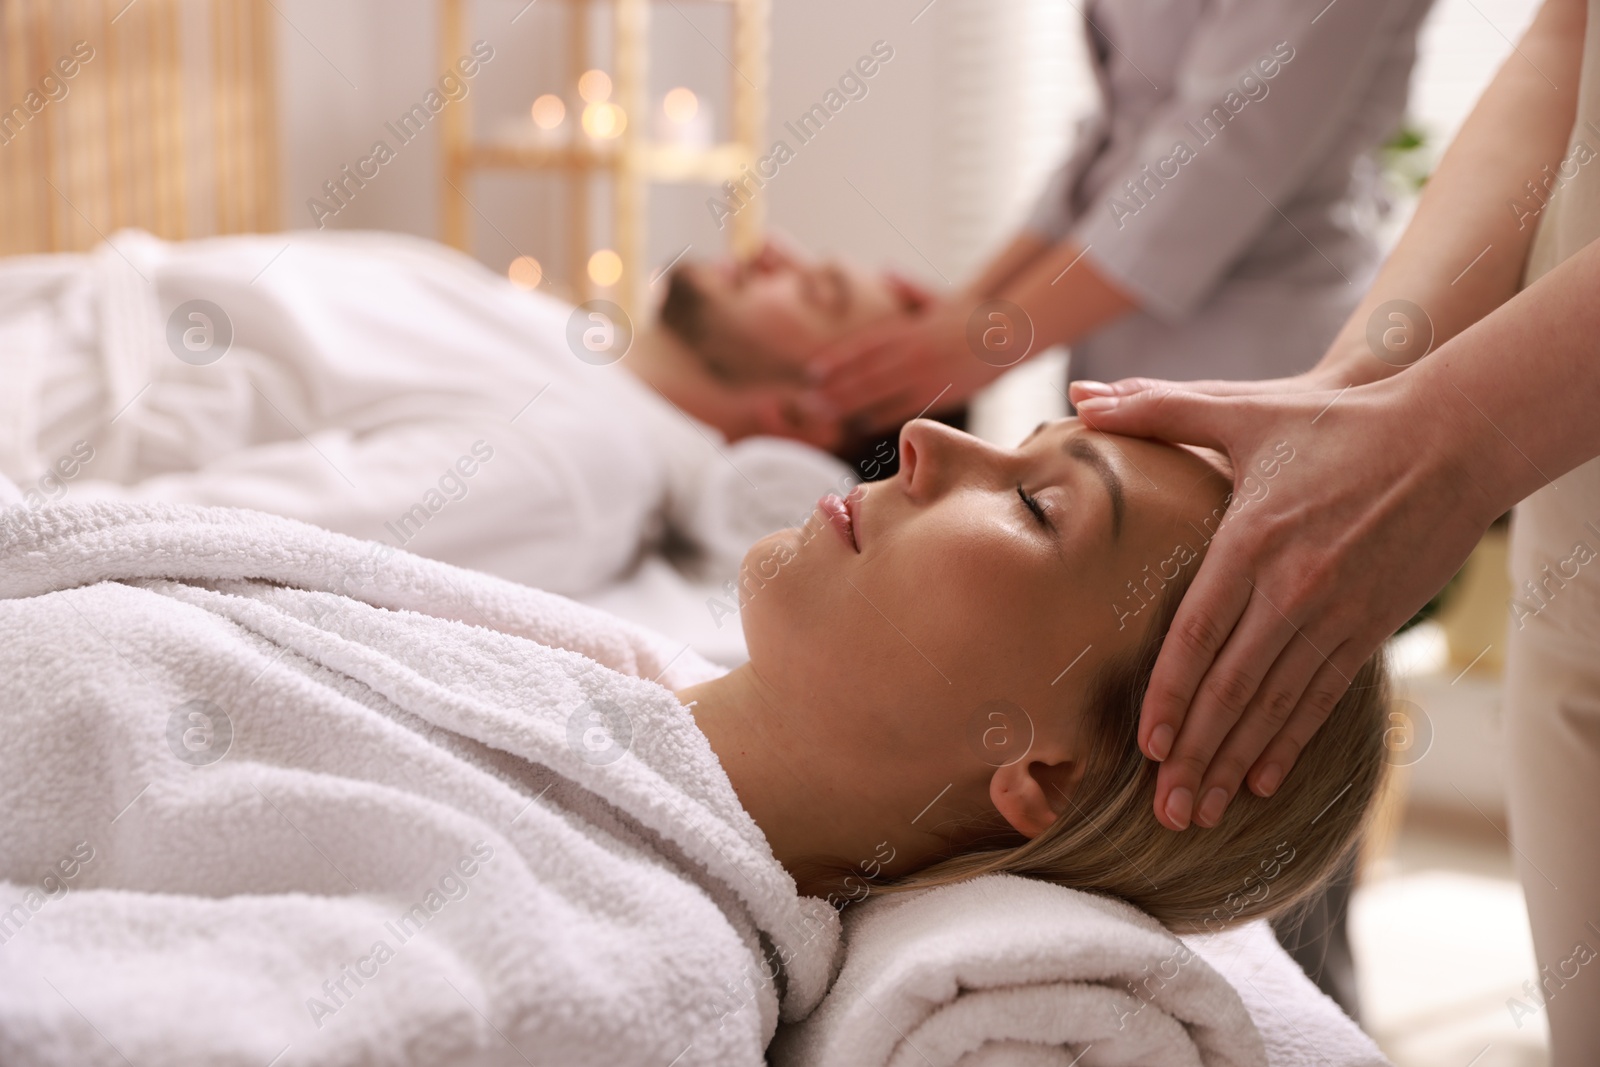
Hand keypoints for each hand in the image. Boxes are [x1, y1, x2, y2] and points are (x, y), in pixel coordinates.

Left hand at [808, 298, 1003, 433]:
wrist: (1006, 333)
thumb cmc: (967, 317)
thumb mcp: (937, 298)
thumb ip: (909, 288)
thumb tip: (887, 272)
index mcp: (910, 329)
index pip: (865, 346)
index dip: (837, 360)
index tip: (813, 372)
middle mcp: (914, 353)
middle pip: (866, 374)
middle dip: (836, 389)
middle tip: (809, 401)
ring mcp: (926, 376)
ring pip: (880, 395)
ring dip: (850, 407)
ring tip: (825, 414)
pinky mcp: (939, 395)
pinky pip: (902, 411)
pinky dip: (879, 418)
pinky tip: (860, 424)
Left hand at [1069, 375, 1499, 830]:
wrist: (1450, 436)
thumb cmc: (1336, 420)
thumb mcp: (1245, 408)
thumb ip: (1158, 408)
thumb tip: (1084, 400)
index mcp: (1253, 540)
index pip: (1199, 635)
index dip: (1170, 694)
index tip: (1143, 744)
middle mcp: (1294, 587)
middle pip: (1234, 687)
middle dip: (1196, 753)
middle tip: (1166, 807)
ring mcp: (1338, 613)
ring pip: (1277, 705)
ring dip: (1238, 762)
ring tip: (1203, 812)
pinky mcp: (1371, 626)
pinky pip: (1323, 698)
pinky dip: (1291, 742)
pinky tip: (1264, 780)